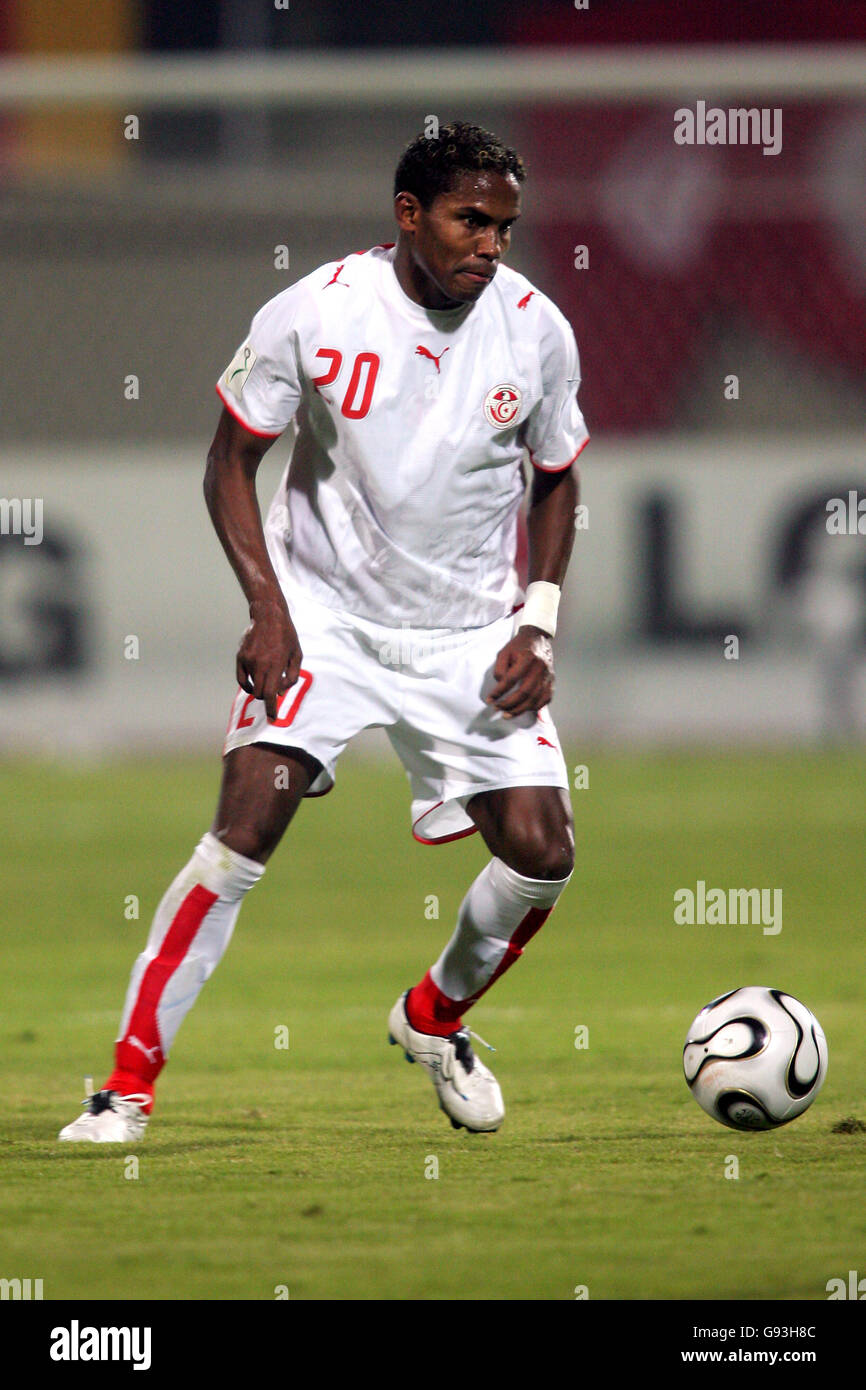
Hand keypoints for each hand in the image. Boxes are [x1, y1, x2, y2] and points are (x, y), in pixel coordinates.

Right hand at [236, 597, 302, 720]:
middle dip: (267, 699)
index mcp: (276, 664)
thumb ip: (291, 676)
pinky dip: (248, 685)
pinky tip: (254, 683)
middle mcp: (260, 664)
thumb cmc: (286, 636)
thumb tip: (281, 693)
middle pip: (260, 694)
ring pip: (252, 686)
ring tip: (268, 676)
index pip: (271, 693)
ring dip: (260, 687)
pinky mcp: (240, 657)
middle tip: (273, 696)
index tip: (272, 718)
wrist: (268, 616)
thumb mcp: (297, 655)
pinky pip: (242, 680)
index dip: (271, 709)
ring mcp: (248, 660)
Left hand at [486, 626, 553, 718]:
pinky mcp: (552, 681)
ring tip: (507, 715)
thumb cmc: (519, 646)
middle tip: (497, 709)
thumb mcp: (504, 652)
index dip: (499, 692)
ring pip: (535, 699)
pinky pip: (545, 699)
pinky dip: (534, 708)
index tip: (490, 699)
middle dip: (508, 704)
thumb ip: (500, 669)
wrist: (538, 638)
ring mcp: (548, 676)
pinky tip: (523, 710)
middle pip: (524, 692)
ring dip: (519, 710)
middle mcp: (540, 668)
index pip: (511, 679)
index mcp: (527, 658)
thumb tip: (500, 686)